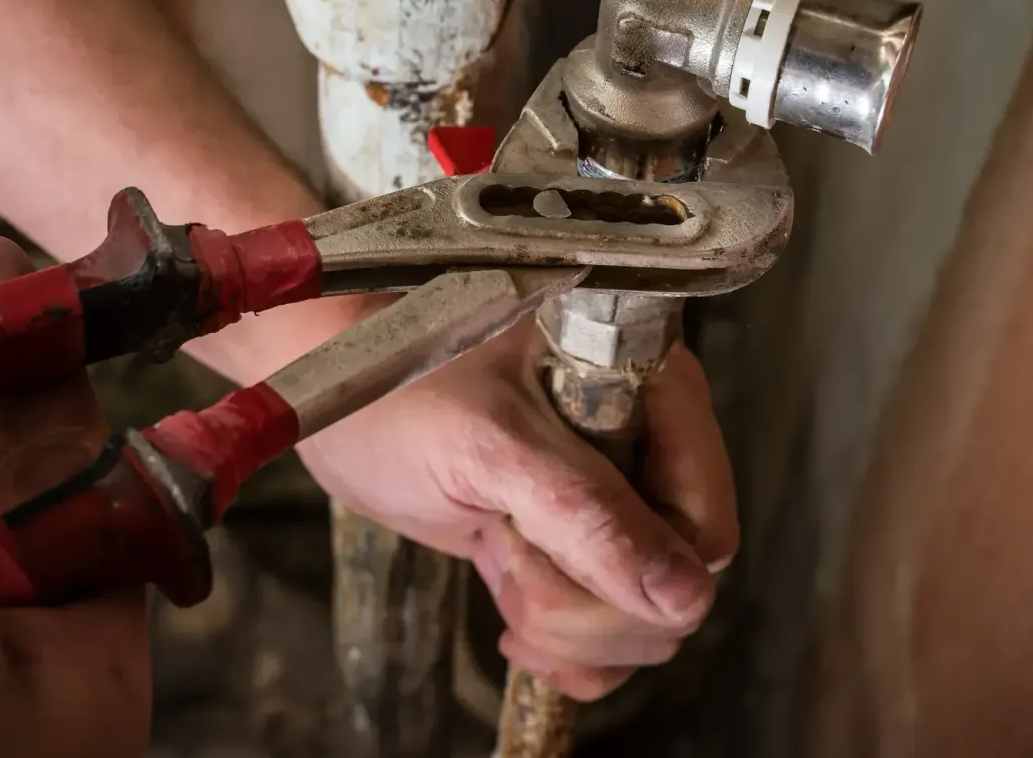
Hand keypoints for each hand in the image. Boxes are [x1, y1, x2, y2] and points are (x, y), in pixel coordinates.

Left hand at [296, 313, 736, 700]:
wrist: (328, 382)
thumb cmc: (395, 385)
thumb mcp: (489, 445)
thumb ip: (588, 512)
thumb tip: (683, 595)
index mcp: (651, 394)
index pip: (704, 524)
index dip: (643, 566)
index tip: (550, 550)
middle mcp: (645, 447)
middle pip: (677, 584)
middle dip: (588, 601)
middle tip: (505, 552)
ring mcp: (609, 499)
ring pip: (643, 618)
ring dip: (566, 623)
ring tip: (496, 561)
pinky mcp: (569, 542)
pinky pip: (607, 632)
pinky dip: (565, 650)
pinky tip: (514, 626)